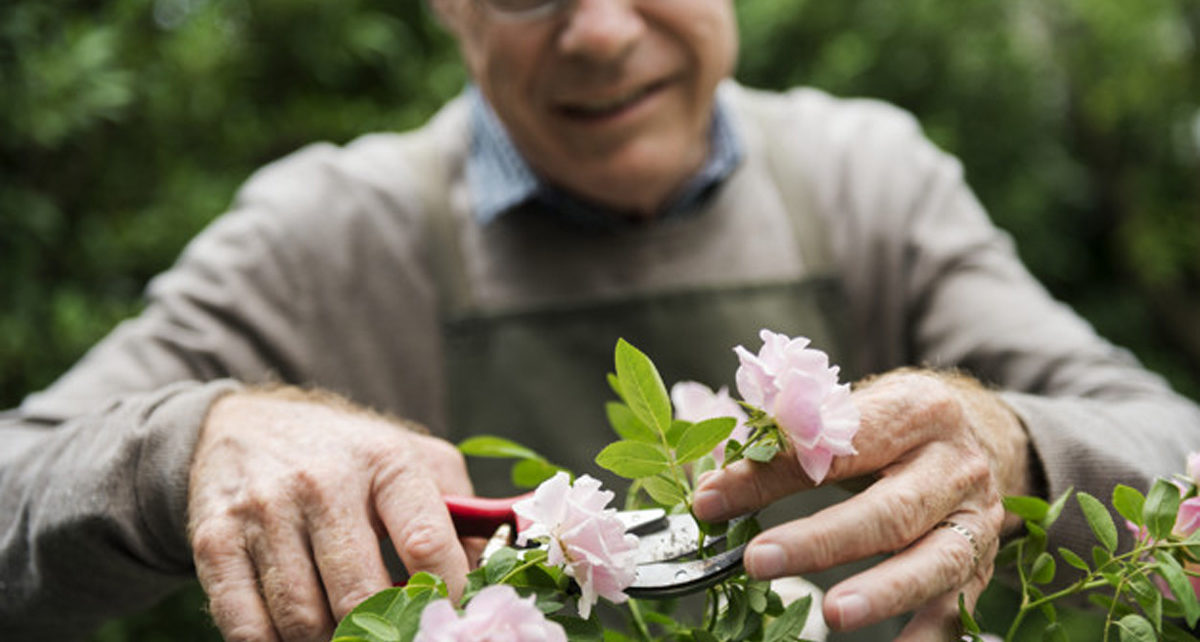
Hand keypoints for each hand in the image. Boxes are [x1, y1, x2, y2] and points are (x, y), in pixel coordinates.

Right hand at [187, 388, 473, 641]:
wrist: (243, 425)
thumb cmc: (347, 455)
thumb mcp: (414, 459)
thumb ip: (461, 513)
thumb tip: (488, 576)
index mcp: (385, 461)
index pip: (427, 544)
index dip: (445, 594)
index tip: (448, 614)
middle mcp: (323, 484)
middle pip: (360, 596)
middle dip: (384, 631)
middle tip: (393, 634)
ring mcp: (264, 513)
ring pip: (304, 620)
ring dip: (330, 641)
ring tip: (348, 632)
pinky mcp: (215, 542)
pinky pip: (246, 627)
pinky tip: (297, 632)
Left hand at [693, 369, 1032, 639]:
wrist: (985, 431)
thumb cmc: (896, 423)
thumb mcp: (853, 412)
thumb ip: (787, 442)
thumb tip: (712, 487)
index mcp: (912, 412)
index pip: (835, 446)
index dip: (770, 474)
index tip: (712, 500)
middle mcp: (952, 465)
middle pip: (888, 509)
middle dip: (821, 541)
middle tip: (759, 561)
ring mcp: (975, 518)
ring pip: (934, 561)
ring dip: (883, 592)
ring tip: (834, 614)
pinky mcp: (981, 562)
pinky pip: (958, 606)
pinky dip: (927, 637)